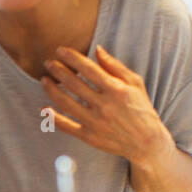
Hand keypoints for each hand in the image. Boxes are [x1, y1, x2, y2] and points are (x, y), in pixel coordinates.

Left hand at [41, 46, 171, 164]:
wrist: (147, 142)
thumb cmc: (142, 109)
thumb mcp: (135, 83)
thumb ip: (115, 66)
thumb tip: (97, 50)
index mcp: (116, 90)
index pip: (88, 68)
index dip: (71, 57)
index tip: (60, 50)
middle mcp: (104, 105)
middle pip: (74, 84)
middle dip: (58, 70)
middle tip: (48, 63)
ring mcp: (95, 122)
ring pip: (66, 103)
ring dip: (51, 90)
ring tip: (44, 80)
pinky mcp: (90, 137)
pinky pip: (66, 126)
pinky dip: (53, 118)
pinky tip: (44, 108)